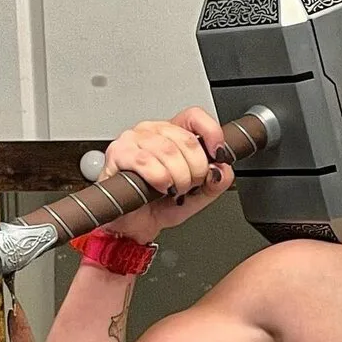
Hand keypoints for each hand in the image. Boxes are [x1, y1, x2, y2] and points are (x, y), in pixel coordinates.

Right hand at [97, 106, 235, 243]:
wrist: (136, 224)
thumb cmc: (159, 205)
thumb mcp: (198, 196)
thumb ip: (216, 182)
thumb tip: (223, 169)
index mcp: (173, 135)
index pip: (195, 117)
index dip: (211, 133)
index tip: (218, 155)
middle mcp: (153, 132)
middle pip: (187, 140)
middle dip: (196, 170)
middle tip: (189, 186)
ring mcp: (133, 139)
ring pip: (168, 151)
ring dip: (178, 178)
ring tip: (172, 190)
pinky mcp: (118, 153)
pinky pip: (147, 162)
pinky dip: (160, 180)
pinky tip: (158, 188)